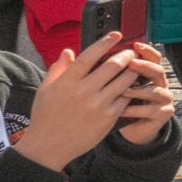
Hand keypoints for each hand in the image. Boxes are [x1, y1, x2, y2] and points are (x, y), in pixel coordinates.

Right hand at [15, 33, 155, 170]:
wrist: (49, 146)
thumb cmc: (45, 116)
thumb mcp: (45, 90)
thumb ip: (59, 69)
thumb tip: (68, 51)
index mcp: (67, 82)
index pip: (89, 56)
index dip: (104, 43)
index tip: (116, 34)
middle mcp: (83, 91)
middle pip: (112, 66)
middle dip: (125, 55)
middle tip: (131, 51)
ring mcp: (98, 105)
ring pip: (124, 81)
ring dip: (132, 71)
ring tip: (136, 66)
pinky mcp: (108, 117)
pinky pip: (125, 98)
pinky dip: (131, 90)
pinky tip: (134, 86)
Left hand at [114, 42, 177, 145]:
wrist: (132, 128)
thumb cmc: (122, 104)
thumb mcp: (117, 86)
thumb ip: (111, 73)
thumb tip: (98, 55)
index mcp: (150, 74)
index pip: (153, 58)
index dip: (147, 50)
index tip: (135, 45)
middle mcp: (160, 84)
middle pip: (158, 70)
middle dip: (145, 66)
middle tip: (131, 63)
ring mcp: (164, 99)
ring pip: (156, 91)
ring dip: (139, 90)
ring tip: (123, 91)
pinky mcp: (163, 114)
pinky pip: (151, 110)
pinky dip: (136, 110)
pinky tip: (122, 111)